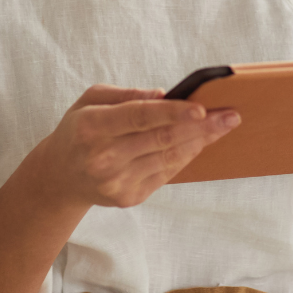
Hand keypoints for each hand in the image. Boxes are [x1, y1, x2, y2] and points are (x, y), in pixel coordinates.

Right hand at [32, 85, 239, 208]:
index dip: (172, 113)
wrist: (61, 176)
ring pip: (168, 157)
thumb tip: (163, 95)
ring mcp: (116, 181)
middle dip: (201, 127)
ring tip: (223, 125)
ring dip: (200, 141)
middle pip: (161, 139)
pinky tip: (201, 142)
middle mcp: (103, 158)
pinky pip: (166, 173)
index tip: (202, 108)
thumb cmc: (80, 129)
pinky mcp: (128, 197)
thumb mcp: (90, 100)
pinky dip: (186, 156)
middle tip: (231, 115)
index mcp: (92, 127)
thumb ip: (125, 94)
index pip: (139, 118)